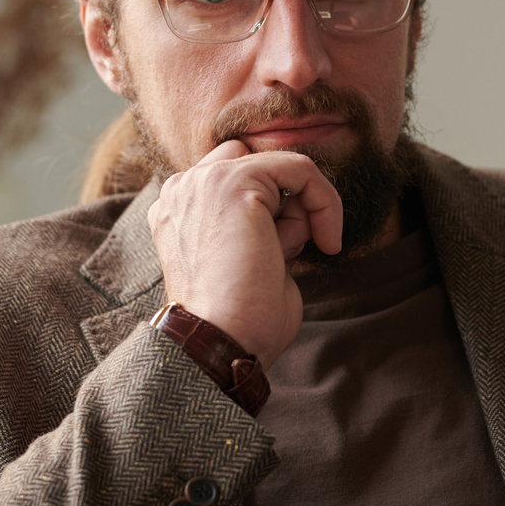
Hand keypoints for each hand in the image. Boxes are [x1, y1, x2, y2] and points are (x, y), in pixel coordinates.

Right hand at [147, 139, 341, 367]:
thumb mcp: (247, 263)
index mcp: (178, 211)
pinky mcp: (234, 181)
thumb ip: (260, 229)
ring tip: (282, 258)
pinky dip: (325, 202)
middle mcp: (182, 190)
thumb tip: (297, 215)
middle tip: (288, 251)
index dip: (273, 210)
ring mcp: (202, 181)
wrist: (221, 341)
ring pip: (277, 168)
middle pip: (254, 165)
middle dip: (282, 203)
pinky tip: (326, 242)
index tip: (290, 252)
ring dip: (297, 213)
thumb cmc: (240, 321)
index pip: (235, 180)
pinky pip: (300, 168)